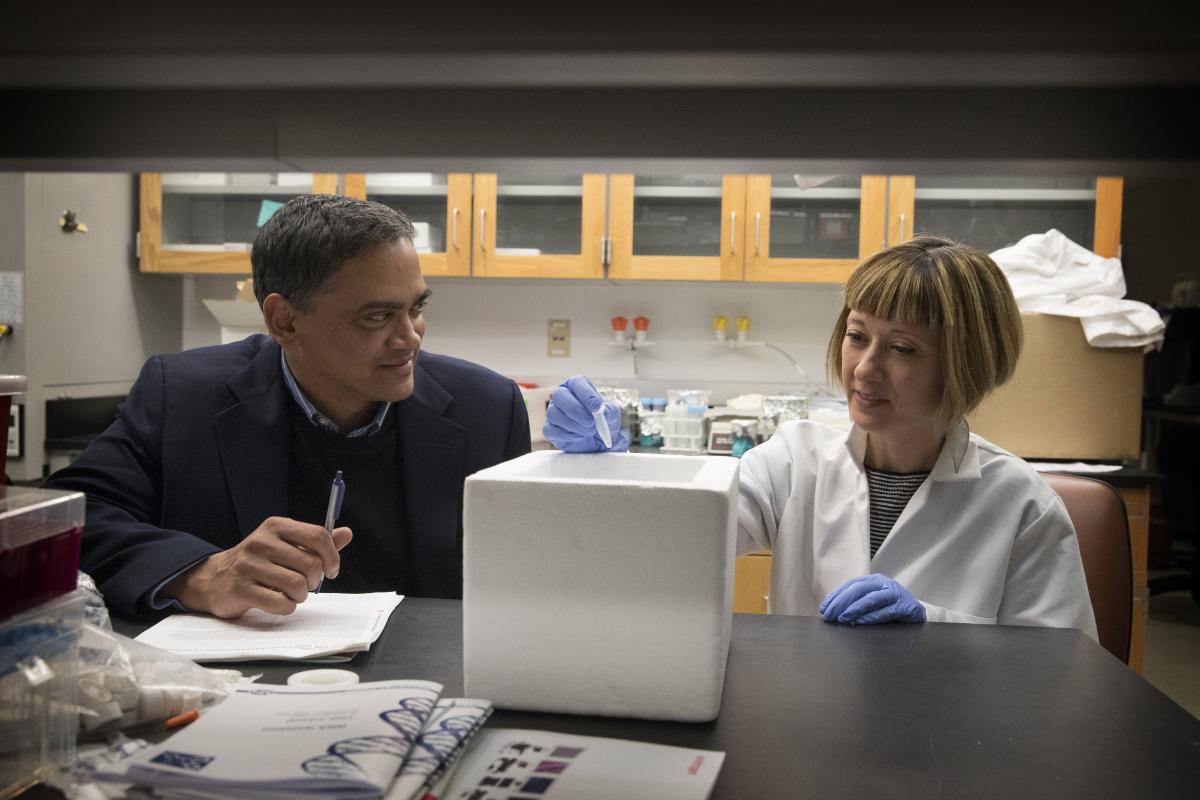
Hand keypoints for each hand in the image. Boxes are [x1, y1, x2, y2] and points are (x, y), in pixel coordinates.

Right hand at [163, 517, 352, 617]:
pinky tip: (278, 602)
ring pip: (297, 585)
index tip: (331, 569)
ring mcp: (248, 565)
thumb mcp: (285, 545)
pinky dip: (286, 607)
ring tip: (291, 594)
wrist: (214, 578)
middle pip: (310, 564)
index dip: (332, 556)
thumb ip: (316, 542)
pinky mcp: (240, 589)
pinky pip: (280, 603)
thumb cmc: (258, 562)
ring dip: (300, 596)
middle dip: (314, 580)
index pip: (317, 536)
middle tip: (305, 584)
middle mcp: (261, 542)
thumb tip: (346, 533)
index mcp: (276, 527)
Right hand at [543, 375, 628, 452]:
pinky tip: (579, 437)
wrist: (600, 440)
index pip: (576, 382)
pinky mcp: (550, 429)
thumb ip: (609, 411)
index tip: (596, 407)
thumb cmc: (604, 421)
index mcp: (577, 386)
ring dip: (574, 425)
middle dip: (575, 409)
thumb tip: (602, 412)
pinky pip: (551, 430)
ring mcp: (554, 412)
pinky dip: (567, 435)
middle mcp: (563, 396)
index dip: (585, 394)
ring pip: (554, 414)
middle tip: (590, 422)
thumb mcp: (612, 414)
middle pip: (559, 395)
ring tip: (588, 431)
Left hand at [818, 573, 926, 624]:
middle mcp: (883, 583)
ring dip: (854, 609)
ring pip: (871, 598)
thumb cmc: (890, 607)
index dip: (835, 596)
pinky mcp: (904, 606)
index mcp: (873, 580)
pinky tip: (860, 622)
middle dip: (840, 602)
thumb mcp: (872, 601)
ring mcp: (894, 593)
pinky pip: (885, 611)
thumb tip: (831, 610)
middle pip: (858, 590)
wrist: (918, 612)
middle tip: (829, 615)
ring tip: (842, 618)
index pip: (850, 585)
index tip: (824, 608)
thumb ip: (855, 603)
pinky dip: (871, 617)